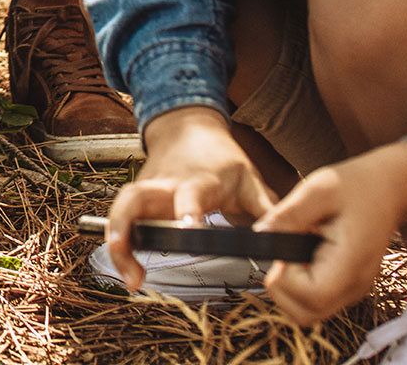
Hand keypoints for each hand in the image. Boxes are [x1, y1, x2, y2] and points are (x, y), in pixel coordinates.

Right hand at [100, 107, 276, 290]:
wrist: (188, 128)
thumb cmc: (221, 159)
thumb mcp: (250, 179)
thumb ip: (267, 210)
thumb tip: (288, 240)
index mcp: (198, 180)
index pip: (189, 195)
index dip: (187, 212)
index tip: (189, 232)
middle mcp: (165, 184)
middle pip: (135, 200)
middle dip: (127, 230)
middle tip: (135, 271)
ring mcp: (146, 189)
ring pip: (121, 209)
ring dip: (118, 241)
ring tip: (130, 278)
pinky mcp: (137, 197)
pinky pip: (120, 218)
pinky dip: (119, 243)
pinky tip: (129, 268)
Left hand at [258, 156, 406, 324]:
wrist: (389, 190)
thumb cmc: (357, 186)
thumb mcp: (319, 190)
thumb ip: (289, 214)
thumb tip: (260, 234)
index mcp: (352, 263)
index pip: (311, 296)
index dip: (286, 278)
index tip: (284, 249)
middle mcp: (354, 285)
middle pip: (306, 314)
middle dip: (281, 288)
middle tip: (284, 252)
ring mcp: (352, 290)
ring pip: (308, 313)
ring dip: (289, 289)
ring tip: (293, 253)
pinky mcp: (347, 287)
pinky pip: (316, 301)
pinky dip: (299, 286)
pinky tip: (303, 256)